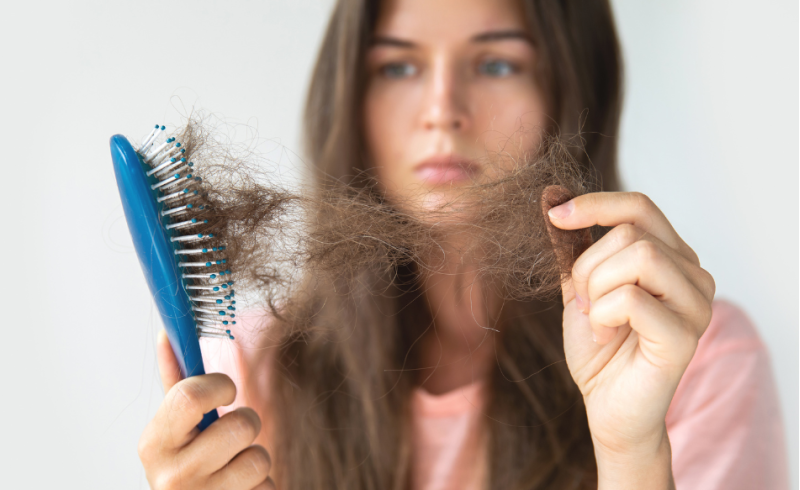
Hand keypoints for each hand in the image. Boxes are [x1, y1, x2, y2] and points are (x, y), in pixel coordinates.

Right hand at [138, 329, 275, 489]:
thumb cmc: (186, 465)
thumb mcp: (173, 429)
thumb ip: (176, 383)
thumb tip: (167, 334)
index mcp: (153, 444)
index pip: (190, 396)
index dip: (219, 385)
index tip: (225, 392)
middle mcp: (172, 476)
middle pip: (240, 425)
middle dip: (247, 422)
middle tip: (232, 435)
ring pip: (260, 458)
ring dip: (255, 458)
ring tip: (235, 466)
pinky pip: (268, 486)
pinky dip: (261, 486)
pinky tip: (240, 489)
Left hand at [546, 191, 714, 487]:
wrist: (607, 404)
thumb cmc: (599, 346)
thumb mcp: (580, 286)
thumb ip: (574, 245)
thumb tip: (552, 195)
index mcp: (673, 257)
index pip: (640, 206)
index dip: (595, 204)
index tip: (555, 216)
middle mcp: (694, 274)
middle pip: (631, 232)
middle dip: (588, 266)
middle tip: (585, 303)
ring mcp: (696, 304)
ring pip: (638, 257)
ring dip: (597, 289)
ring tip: (597, 319)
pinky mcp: (685, 335)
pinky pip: (631, 299)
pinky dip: (603, 315)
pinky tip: (605, 336)